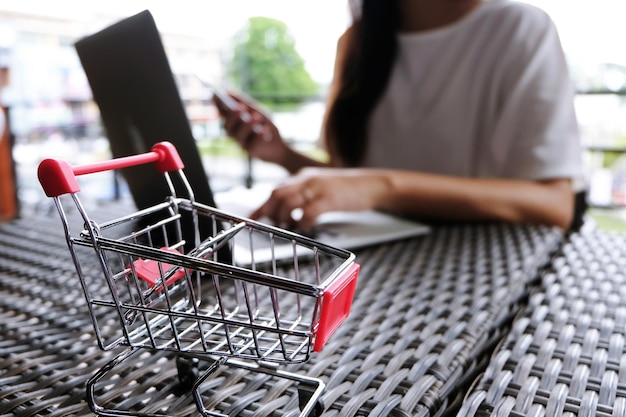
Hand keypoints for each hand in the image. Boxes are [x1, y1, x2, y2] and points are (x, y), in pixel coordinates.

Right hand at [212, 92, 290, 164]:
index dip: (217, 105)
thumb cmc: (265, 127)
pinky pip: (253, 144)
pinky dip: (260, 136)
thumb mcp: (258, 112)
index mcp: (234, 123)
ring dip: (248, 125)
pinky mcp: (251, 151)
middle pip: (228, 126)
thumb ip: (245, 103)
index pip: (222, 114)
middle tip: (241, 107)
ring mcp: (241, 143)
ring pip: (239, 135)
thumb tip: (229, 91)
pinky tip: (266, 130)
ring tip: (257, 116)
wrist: (278, 146)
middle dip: (233, 116)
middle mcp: (234, 134)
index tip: (215, 94)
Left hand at [249, 168, 388, 230]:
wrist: (374, 184)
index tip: (253, 218)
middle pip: (276, 194)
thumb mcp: (322, 187)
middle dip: (270, 213)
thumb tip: (289, 211)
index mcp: (304, 176)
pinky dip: (303, 222)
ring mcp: (318, 188)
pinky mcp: (329, 198)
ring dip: (284, 217)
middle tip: (273, 225)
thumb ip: (306, 194)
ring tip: (290, 226)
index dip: (262, 206)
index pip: (276, 190)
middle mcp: (307, 179)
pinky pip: (308, 212)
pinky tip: (307, 226)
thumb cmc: (350, 189)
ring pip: (287, 202)